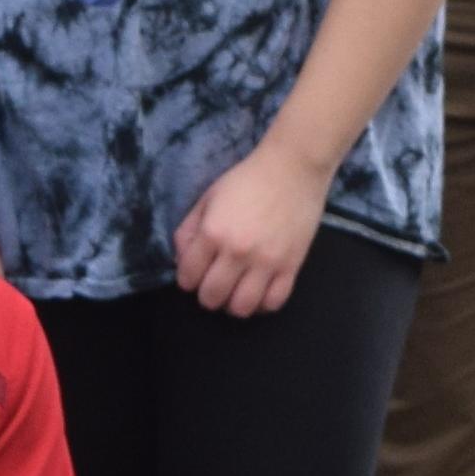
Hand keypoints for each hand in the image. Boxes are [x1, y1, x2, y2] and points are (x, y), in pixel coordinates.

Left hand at [166, 140, 329, 316]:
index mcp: (213, 233)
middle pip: (211, 298)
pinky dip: (262, 304)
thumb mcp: (208, 198)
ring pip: (241, 308)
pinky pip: (273, 302)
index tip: (195, 273)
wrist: (293, 168)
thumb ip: (189, 229)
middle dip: (207, 294)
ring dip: (233, 304)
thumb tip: (181, 260)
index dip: (187, 279)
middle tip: (214, 283)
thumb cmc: (247, 179)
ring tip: (236, 290)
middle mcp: (237, 252)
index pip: (188, 278)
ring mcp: (266, 262)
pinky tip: (259, 290)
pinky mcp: (291, 266)